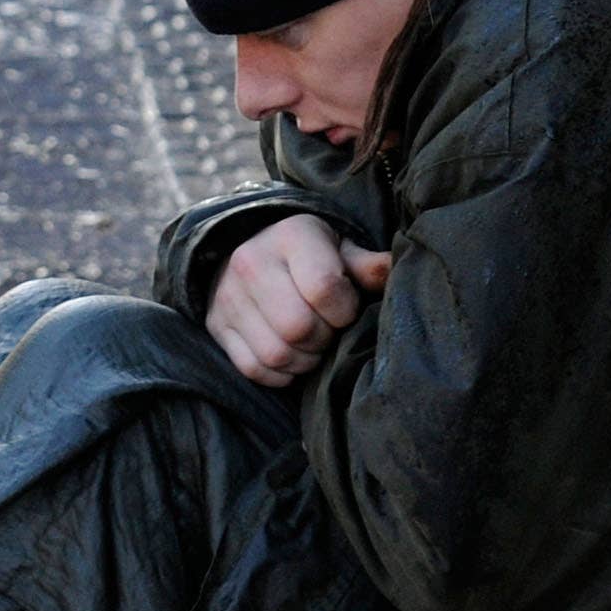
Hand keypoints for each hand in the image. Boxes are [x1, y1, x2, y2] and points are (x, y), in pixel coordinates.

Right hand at [204, 215, 392, 390]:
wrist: (250, 249)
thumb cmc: (308, 254)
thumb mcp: (338, 248)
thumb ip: (365, 264)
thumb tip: (394, 269)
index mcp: (290, 236)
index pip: (324, 289)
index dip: (344, 309)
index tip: (345, 308)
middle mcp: (251, 262)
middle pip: (298, 327)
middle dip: (324, 338)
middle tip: (329, 330)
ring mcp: (228, 296)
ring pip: (276, 353)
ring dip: (305, 360)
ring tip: (312, 344)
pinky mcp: (216, 325)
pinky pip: (253, 369)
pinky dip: (280, 373)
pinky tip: (292, 356)